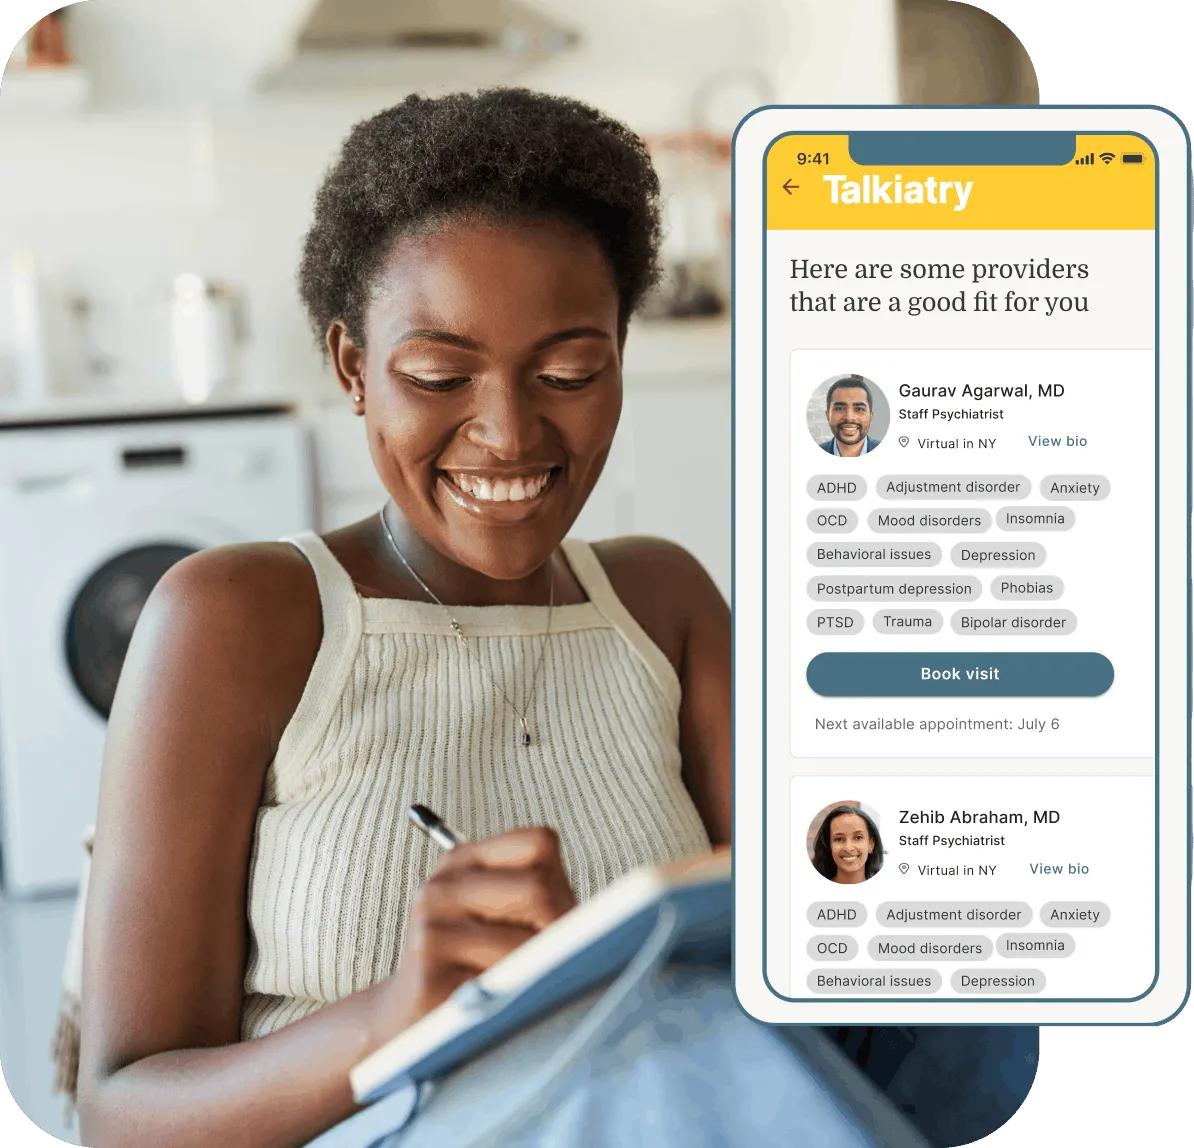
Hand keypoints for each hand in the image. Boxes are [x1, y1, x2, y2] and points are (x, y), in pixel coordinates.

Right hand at [371, 827, 575, 1044]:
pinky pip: (498, 983)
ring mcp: (430, 926)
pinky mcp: (426, 975)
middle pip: (536, 888)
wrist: (405, 1021)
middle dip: (561, 929)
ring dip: (541, 971)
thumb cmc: (471, 967)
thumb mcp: (503, 921)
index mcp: (464, 860)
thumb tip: (616, 914)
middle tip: (562, 959)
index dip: (562, 881)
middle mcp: (442, 885)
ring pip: (523, 943)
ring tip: (535, 987)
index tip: (561, 917)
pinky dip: (515, 999)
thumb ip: (544, 900)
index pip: (538, 842)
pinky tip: (504, 1006)